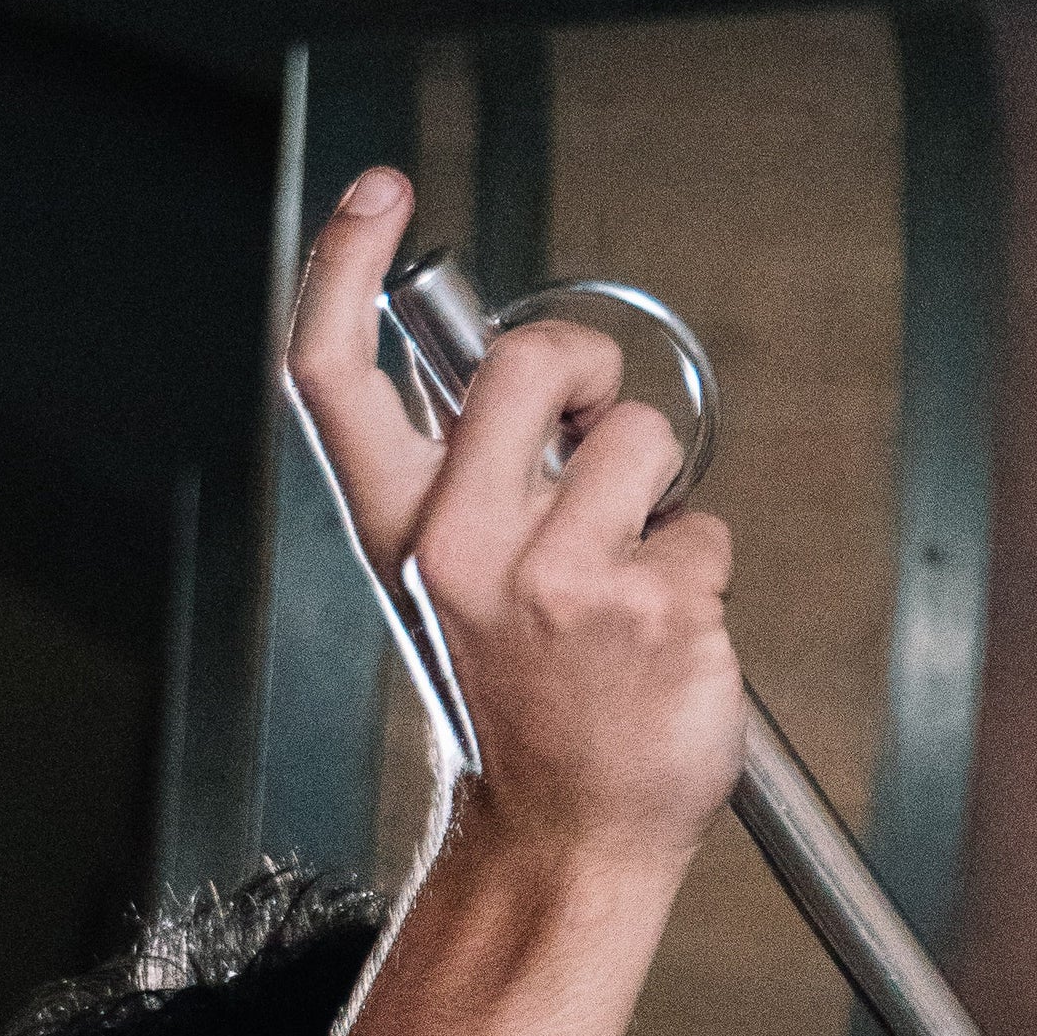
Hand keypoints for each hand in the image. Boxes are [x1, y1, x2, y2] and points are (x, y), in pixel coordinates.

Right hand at [285, 167, 746, 869]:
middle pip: (525, 357)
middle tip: (596, 421)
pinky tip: (665, 638)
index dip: (344, 261)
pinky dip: (702, 574)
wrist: (566, 842)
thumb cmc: (526, 711)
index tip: (381, 193)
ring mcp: (561, 581)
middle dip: (584, 365)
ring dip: (661, 491)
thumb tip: (532, 377)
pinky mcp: (653, 612)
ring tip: (632, 575)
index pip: (330, 371)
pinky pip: (706, 532)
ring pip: (643, 438)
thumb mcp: (454, 590)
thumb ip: (469, 483)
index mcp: (401, 534)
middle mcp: (464, 550)